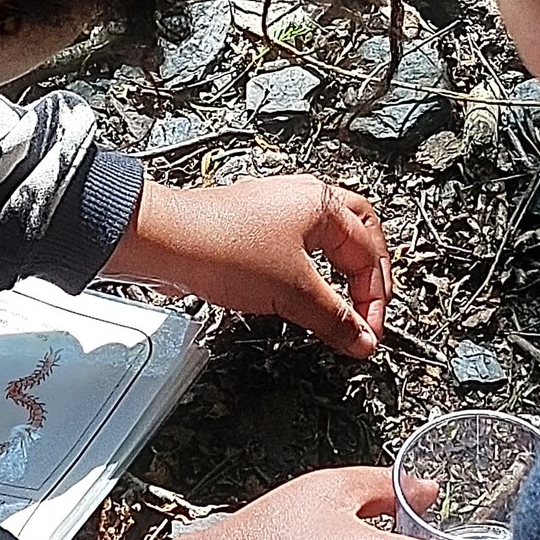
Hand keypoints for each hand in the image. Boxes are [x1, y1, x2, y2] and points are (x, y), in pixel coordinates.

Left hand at [103, 175, 390, 358]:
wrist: (165, 240)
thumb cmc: (220, 246)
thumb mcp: (292, 291)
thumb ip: (334, 319)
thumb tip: (361, 340)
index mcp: (323, 204)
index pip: (368, 254)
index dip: (373, 299)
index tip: (368, 334)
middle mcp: (304, 199)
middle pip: (358, 235)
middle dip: (368, 276)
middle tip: (371, 310)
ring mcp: (278, 210)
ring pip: (327, 240)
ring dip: (339, 272)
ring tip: (343, 301)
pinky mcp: (255, 227)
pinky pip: (298, 248)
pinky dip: (310, 272)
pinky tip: (302, 290)